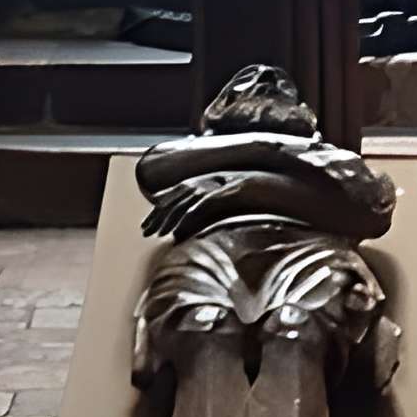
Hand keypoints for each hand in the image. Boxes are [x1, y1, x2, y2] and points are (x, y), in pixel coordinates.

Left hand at [141, 171, 258, 239]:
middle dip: (157, 216)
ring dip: (168, 220)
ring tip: (157, 234)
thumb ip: (208, 209)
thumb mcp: (225, 201)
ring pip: (183, 204)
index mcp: (203, 182)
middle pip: (173, 199)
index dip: (158, 211)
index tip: (147, 224)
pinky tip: (177, 233)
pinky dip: (186, 220)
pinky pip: (199, 208)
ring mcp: (212, 187)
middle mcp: (204, 182)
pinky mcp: (221, 195)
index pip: (173, 196)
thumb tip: (193, 226)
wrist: (272, 185)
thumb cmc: (251, 196)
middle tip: (144, 231)